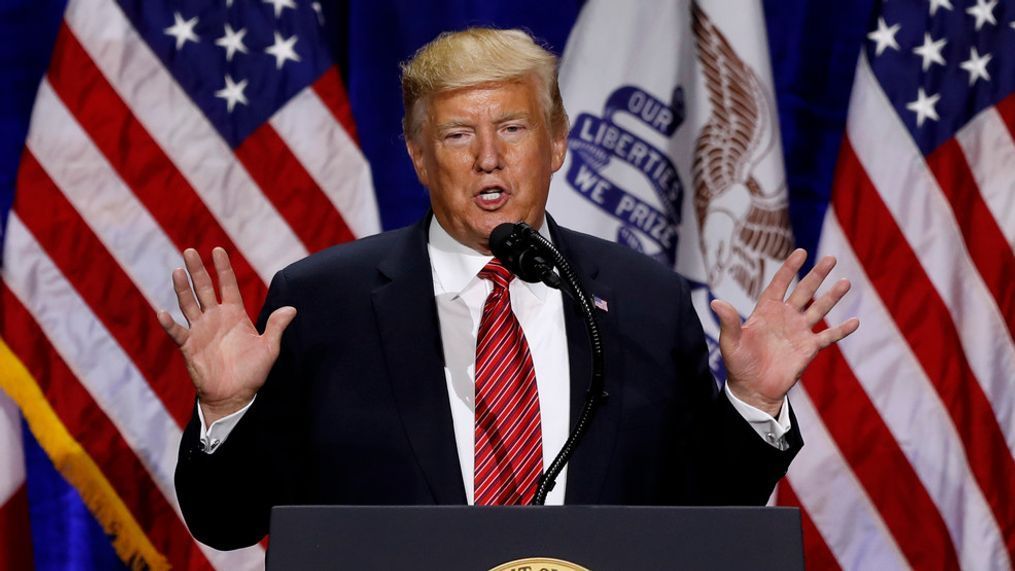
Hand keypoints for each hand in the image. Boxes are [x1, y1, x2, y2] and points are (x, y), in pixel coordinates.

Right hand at [157, 248, 296, 423]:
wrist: (234, 396)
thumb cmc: (252, 372)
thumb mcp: (269, 349)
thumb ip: (276, 327)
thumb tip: (292, 309)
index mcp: (235, 314)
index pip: (228, 285)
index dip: (223, 268)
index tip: (218, 249)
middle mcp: (215, 317)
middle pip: (205, 288)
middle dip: (198, 270)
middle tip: (190, 250)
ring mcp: (200, 330)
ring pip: (189, 304)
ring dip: (183, 288)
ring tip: (178, 271)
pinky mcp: (189, 346)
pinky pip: (177, 332)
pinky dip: (169, 323)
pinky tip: (163, 312)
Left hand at [710, 249, 858, 416]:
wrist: (753, 389)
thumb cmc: (739, 364)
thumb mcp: (730, 342)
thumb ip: (728, 322)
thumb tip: (715, 302)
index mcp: (766, 311)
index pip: (780, 284)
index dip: (789, 268)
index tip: (801, 252)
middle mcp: (785, 317)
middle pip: (805, 291)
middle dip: (817, 275)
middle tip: (830, 258)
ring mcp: (799, 331)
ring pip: (820, 309)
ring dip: (832, 297)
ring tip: (846, 282)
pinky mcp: (809, 348)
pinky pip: (828, 337)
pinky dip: (841, 330)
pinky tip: (855, 321)